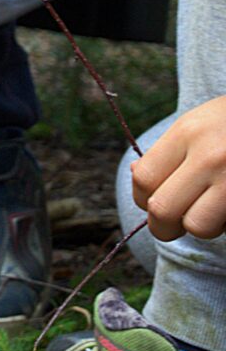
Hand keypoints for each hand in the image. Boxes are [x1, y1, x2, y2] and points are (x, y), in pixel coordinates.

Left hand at [132, 96, 225, 241]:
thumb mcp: (199, 123)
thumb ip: (168, 152)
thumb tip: (137, 178)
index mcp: (189, 133)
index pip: (144, 180)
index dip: (143, 199)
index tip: (155, 201)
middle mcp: (212, 156)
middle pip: (163, 210)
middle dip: (164, 225)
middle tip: (177, 221)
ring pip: (199, 226)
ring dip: (202, 226)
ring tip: (214, 209)